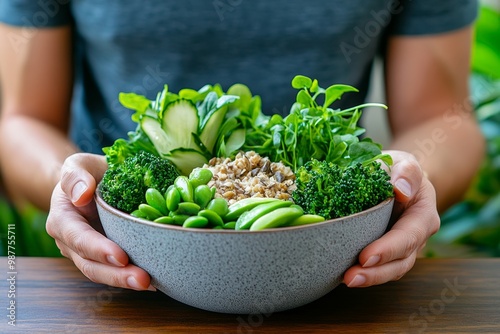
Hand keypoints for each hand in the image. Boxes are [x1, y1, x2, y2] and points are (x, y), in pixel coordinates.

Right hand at [46, 153, 154, 290]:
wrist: (92, 183)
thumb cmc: (87, 173)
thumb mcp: (78, 165)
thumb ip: (75, 176)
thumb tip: (82, 194)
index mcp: (63, 221)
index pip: (79, 239)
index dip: (98, 249)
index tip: (121, 257)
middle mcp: (72, 243)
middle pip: (91, 265)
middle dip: (117, 275)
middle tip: (143, 280)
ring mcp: (88, 253)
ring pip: (104, 274)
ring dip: (126, 281)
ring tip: (152, 284)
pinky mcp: (106, 257)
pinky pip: (117, 270)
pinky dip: (133, 276)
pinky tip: (155, 281)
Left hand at [343, 150, 439, 286]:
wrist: (397, 179)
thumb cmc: (399, 170)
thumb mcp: (405, 163)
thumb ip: (407, 172)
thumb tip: (400, 189)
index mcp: (423, 217)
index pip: (408, 237)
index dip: (388, 249)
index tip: (366, 256)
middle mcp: (415, 238)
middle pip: (400, 262)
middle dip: (376, 273)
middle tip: (350, 277)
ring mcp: (401, 249)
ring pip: (389, 271)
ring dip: (368, 278)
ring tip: (346, 280)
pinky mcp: (385, 253)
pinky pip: (377, 268)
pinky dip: (363, 273)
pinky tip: (341, 275)